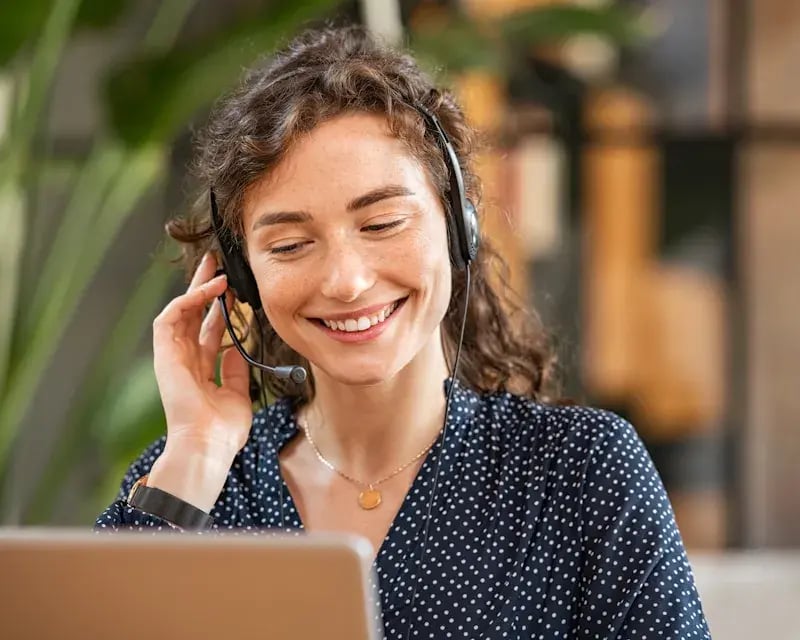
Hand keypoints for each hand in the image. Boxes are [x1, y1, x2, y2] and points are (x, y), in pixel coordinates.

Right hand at [152, 252, 252, 458]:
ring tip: (216, 269)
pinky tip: (209, 289)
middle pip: (194, 314)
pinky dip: (189, 300)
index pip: (209, 329)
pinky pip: (172, 318)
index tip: (235, 289)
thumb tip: (237, 347)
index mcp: (201, 368)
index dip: (220, 308)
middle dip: (205, 288)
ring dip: (197, 288)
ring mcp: (173, 355)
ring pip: (181, 310)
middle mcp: (185, 359)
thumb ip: (236, 369)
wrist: (208, 445)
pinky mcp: (164, 354)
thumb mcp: (238, 393)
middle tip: (217, 264)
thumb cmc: (223, 430)